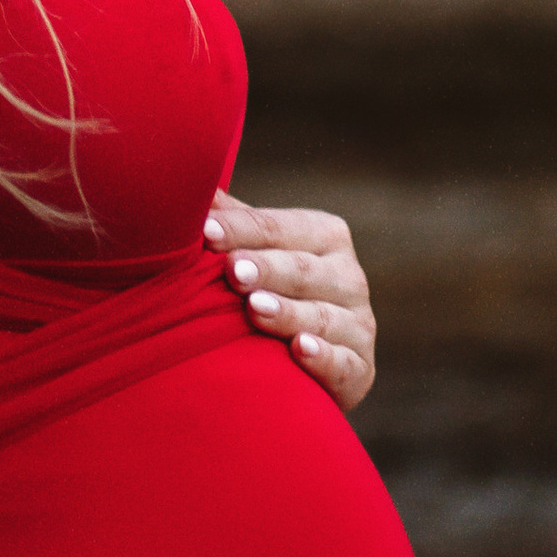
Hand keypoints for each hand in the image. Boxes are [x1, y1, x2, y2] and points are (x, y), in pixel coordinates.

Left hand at [204, 193, 378, 410]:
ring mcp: (358, 324)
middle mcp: (348, 276)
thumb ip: (234, 221)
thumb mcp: (257, 251)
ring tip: (256, 308)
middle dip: (266, 269)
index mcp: (325, 236)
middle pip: (302, 269)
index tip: (205, 231)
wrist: (310, 363)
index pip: (278, 228)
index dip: (242, 229)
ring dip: (288, 313)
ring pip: (321, 316)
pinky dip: (322, 357)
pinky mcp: (359, 369)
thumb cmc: (273, 291)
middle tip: (232, 270)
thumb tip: (197, 186)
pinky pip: (342, 362)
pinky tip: (300, 350)